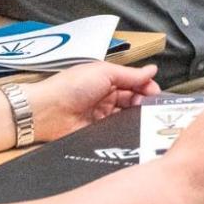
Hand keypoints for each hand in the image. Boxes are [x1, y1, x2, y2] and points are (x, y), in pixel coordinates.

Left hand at [28, 62, 160, 140]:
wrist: (46, 112)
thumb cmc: (70, 86)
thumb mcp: (104, 72)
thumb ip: (131, 74)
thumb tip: (152, 70)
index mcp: (108, 80)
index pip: (135, 83)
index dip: (147, 88)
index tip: (156, 94)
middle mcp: (107, 97)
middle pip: (135, 101)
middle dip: (144, 103)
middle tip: (151, 107)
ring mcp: (104, 116)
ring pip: (129, 118)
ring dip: (137, 117)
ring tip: (144, 118)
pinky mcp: (100, 133)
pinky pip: (119, 132)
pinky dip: (128, 131)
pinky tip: (134, 130)